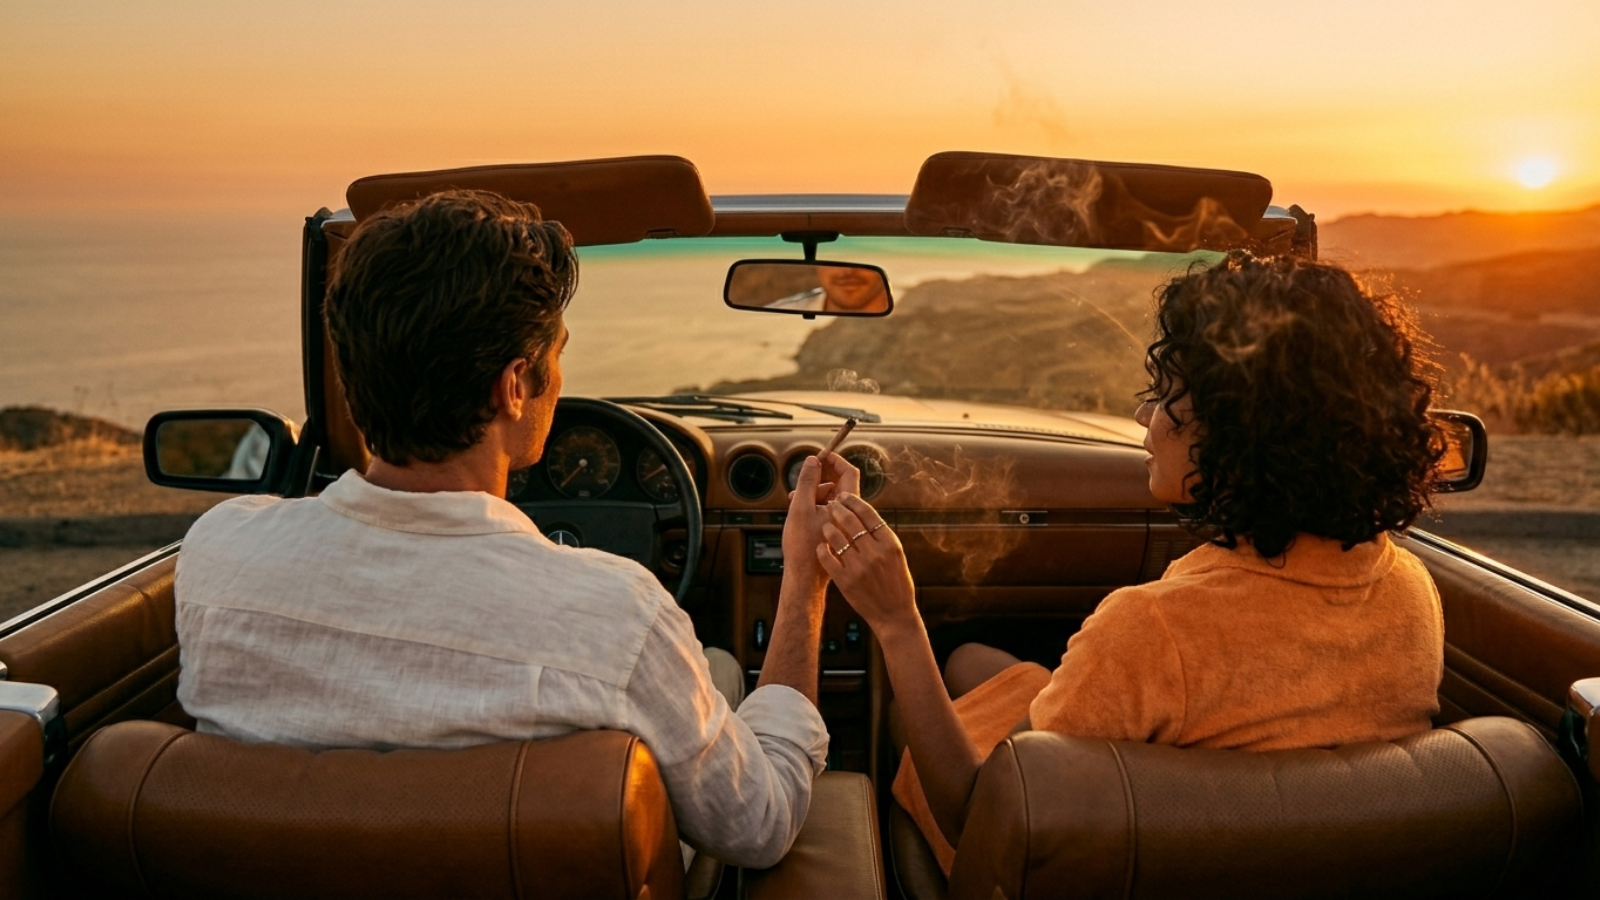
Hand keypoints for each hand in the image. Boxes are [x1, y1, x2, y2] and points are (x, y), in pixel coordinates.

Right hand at [782, 451, 860, 588]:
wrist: (805, 578)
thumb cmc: (803, 546)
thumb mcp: (801, 508)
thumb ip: (808, 481)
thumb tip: (813, 459)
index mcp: (848, 507)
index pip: (849, 472)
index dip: (834, 460)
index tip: (818, 457)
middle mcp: (850, 514)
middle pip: (839, 484)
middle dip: (819, 478)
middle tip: (801, 482)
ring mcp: (844, 524)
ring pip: (831, 498)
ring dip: (814, 493)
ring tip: (795, 499)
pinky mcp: (837, 532)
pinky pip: (828, 511)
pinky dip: (815, 506)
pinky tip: (800, 512)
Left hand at [815, 494, 917, 633]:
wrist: (894, 615)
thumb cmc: (896, 583)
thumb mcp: (896, 555)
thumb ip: (881, 535)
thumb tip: (864, 512)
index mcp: (890, 544)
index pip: (868, 513)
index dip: (853, 501)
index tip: (844, 496)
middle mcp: (875, 553)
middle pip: (850, 521)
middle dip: (837, 508)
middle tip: (831, 504)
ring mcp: (859, 567)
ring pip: (836, 537)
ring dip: (828, 526)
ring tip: (826, 524)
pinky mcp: (845, 581)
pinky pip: (827, 557)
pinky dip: (822, 549)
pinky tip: (822, 545)